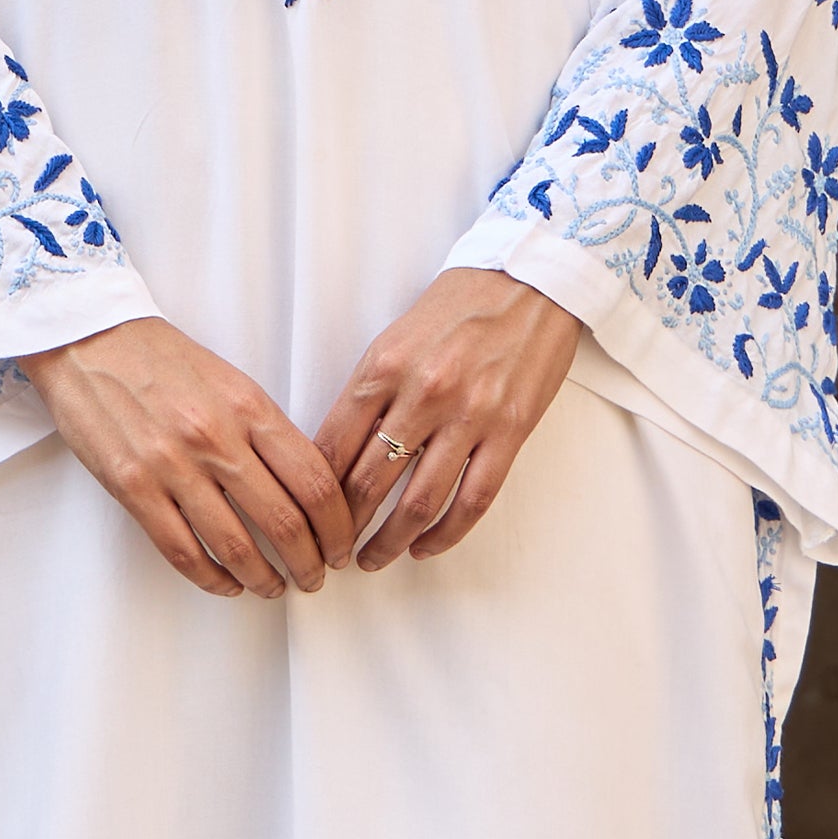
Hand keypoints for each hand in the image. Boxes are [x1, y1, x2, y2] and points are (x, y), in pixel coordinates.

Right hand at [25, 317, 359, 598]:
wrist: (90, 340)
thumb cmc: (163, 360)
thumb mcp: (231, 382)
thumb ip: (266, 432)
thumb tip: (304, 488)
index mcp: (249, 408)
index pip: (315, 481)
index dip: (338, 525)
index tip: (341, 544)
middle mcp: (216, 439)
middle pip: (285, 522)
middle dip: (310, 562)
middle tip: (316, 577)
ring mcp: (171, 466)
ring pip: (235, 546)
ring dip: (264, 579)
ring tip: (274, 587)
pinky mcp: (132, 487)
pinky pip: (181, 550)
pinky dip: (211, 579)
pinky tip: (226, 585)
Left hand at [317, 269, 580, 565]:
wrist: (530, 279)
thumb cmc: (459, 306)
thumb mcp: (396, 337)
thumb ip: (369, 391)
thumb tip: (338, 451)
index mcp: (384, 366)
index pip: (333, 445)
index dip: (314, 491)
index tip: (306, 513)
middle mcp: (422, 393)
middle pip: (368, 481)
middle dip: (343, 526)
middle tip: (330, 550)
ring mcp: (469, 415)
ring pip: (418, 502)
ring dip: (390, 541)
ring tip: (372, 559)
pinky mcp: (509, 431)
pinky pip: (472, 500)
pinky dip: (445, 534)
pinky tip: (426, 548)